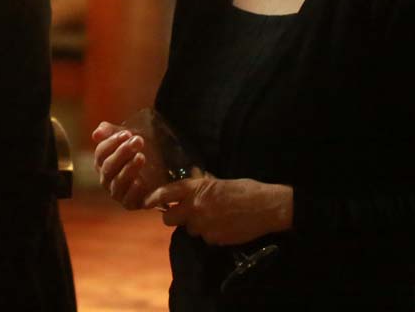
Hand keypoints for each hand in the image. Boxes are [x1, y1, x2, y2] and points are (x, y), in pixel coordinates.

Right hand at [92, 121, 151, 209]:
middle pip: (109, 166)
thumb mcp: (129, 136)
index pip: (101, 153)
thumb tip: (96, 134)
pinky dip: (133, 191)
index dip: (112, 142)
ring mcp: (118, 192)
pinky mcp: (130, 204)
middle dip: (123, 153)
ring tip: (141, 157)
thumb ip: (111, 132)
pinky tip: (141, 181)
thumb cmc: (142, 149)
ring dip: (129, 169)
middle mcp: (107, 178)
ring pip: (118, 182)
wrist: (163, 168)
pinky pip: (127, 201)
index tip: (127, 133)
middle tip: (138, 141)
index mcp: (103, 162)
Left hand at [144, 175, 292, 246]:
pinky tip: (223, 225)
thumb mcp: (220, 181)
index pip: (166, 193)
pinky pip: (204, 238)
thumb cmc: (246, 189)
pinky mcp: (214, 239)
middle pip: (168, 218)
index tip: (146, 201)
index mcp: (196, 189)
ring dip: (195, 225)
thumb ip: (202, 182)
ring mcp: (204, 226)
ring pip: (188, 229)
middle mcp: (195, 208)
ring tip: (213, 217)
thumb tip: (192, 175)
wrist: (268, 207)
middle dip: (173, 216)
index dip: (154, 197)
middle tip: (182, 213)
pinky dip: (210, 233)